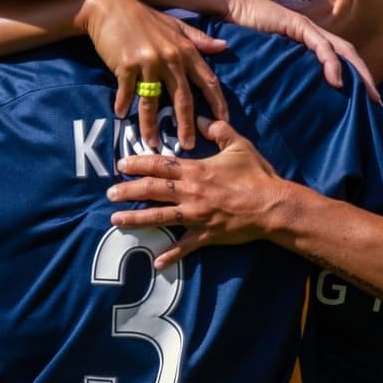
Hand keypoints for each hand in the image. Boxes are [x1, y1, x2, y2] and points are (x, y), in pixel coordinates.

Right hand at [79, 0, 228, 147]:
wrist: (109, 6)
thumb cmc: (143, 17)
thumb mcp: (175, 26)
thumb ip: (199, 39)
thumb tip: (223, 46)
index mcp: (185, 49)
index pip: (208, 80)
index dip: (217, 103)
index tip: (222, 122)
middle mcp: (170, 57)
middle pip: (183, 98)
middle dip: (186, 124)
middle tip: (188, 145)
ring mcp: (148, 62)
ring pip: (152, 101)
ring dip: (151, 125)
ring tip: (152, 144)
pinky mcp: (126, 65)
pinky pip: (127, 91)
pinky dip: (123, 104)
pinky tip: (120, 115)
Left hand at [106, 118, 286, 266]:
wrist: (272, 205)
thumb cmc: (257, 175)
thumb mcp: (239, 145)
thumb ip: (219, 130)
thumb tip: (202, 119)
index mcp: (196, 170)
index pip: (160, 165)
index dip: (138, 163)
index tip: (121, 164)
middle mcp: (191, 192)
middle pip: (152, 190)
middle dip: (128, 190)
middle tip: (109, 193)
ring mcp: (196, 215)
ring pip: (159, 216)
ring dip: (136, 218)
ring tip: (116, 219)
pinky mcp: (206, 234)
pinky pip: (184, 246)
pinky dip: (170, 255)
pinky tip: (156, 262)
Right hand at [223, 0, 380, 101]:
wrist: (232, 7)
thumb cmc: (245, 33)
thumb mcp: (269, 56)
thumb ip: (282, 68)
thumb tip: (289, 93)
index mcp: (309, 40)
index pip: (340, 58)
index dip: (355, 76)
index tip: (364, 100)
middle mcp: (314, 34)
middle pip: (349, 55)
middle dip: (365, 77)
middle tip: (377, 102)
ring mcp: (308, 28)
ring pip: (342, 50)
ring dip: (357, 73)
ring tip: (366, 94)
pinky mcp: (299, 25)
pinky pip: (321, 46)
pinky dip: (332, 64)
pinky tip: (337, 81)